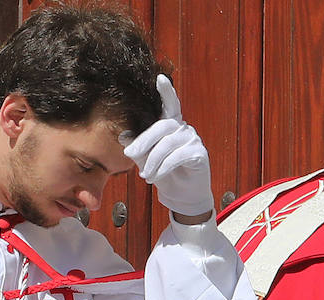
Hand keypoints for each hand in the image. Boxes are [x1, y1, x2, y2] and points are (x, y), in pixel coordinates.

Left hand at [120, 75, 213, 219]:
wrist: (182, 197)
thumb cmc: (165, 175)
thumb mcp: (146, 159)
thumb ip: (137, 146)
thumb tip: (124, 135)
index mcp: (171, 126)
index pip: (170, 105)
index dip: (166, 91)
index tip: (160, 78)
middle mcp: (184, 129)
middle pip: (162, 126)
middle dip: (143, 141)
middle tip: (130, 155)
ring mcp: (193, 140)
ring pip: (168, 143)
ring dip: (153, 160)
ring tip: (145, 175)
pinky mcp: (199, 154)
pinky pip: (178, 156)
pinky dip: (164, 167)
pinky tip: (157, 177)